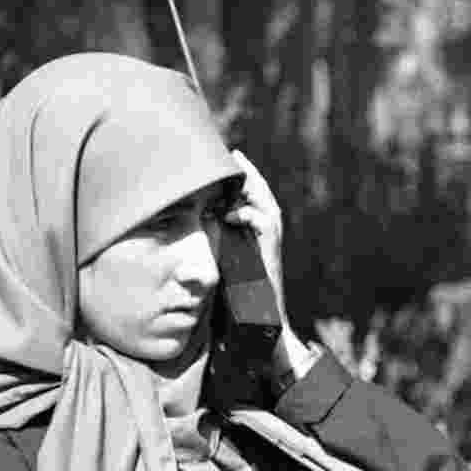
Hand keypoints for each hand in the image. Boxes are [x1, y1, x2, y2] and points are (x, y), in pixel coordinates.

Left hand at [226, 149, 286, 324]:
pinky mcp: (271, 249)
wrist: (259, 316)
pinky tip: (229, 215)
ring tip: (236, 173)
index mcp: (257, 229)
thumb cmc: (239, 292)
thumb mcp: (224, 257)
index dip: (242, 177)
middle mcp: (268, 230)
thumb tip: (199, 219)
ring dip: (251, 187)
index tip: (228, 160)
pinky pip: (263, 223)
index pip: (252, 195)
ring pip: (266, 202)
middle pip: (261, 192)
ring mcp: (272, 239)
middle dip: (248, 173)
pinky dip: (247, 216)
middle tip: (234, 154)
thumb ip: (217, 237)